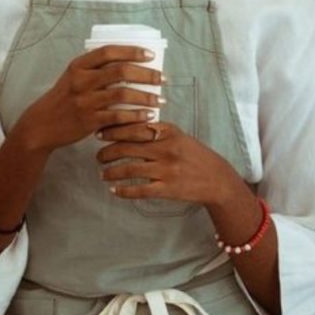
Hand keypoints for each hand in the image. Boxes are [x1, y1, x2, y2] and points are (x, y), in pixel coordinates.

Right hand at [10, 45, 161, 153]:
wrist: (42, 124)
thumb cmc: (63, 99)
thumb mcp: (73, 77)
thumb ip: (94, 69)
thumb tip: (129, 63)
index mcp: (78, 65)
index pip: (109, 52)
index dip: (132, 51)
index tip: (151, 55)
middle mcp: (81, 80)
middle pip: (120, 71)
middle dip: (146, 74)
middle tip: (162, 79)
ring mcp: (85, 101)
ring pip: (122, 94)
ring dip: (146, 96)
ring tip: (160, 100)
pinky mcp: (88, 120)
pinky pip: (118, 116)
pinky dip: (136, 115)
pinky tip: (148, 116)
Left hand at [96, 121, 245, 205]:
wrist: (216, 178)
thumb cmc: (192, 154)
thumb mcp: (177, 135)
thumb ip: (154, 129)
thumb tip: (125, 123)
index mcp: (167, 132)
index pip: (133, 128)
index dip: (112, 131)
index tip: (99, 134)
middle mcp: (165, 149)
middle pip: (126, 148)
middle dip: (107, 152)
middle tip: (98, 156)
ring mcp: (166, 170)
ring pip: (129, 170)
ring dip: (111, 172)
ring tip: (102, 173)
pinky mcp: (167, 189)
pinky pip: (139, 190)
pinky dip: (123, 191)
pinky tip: (114, 190)